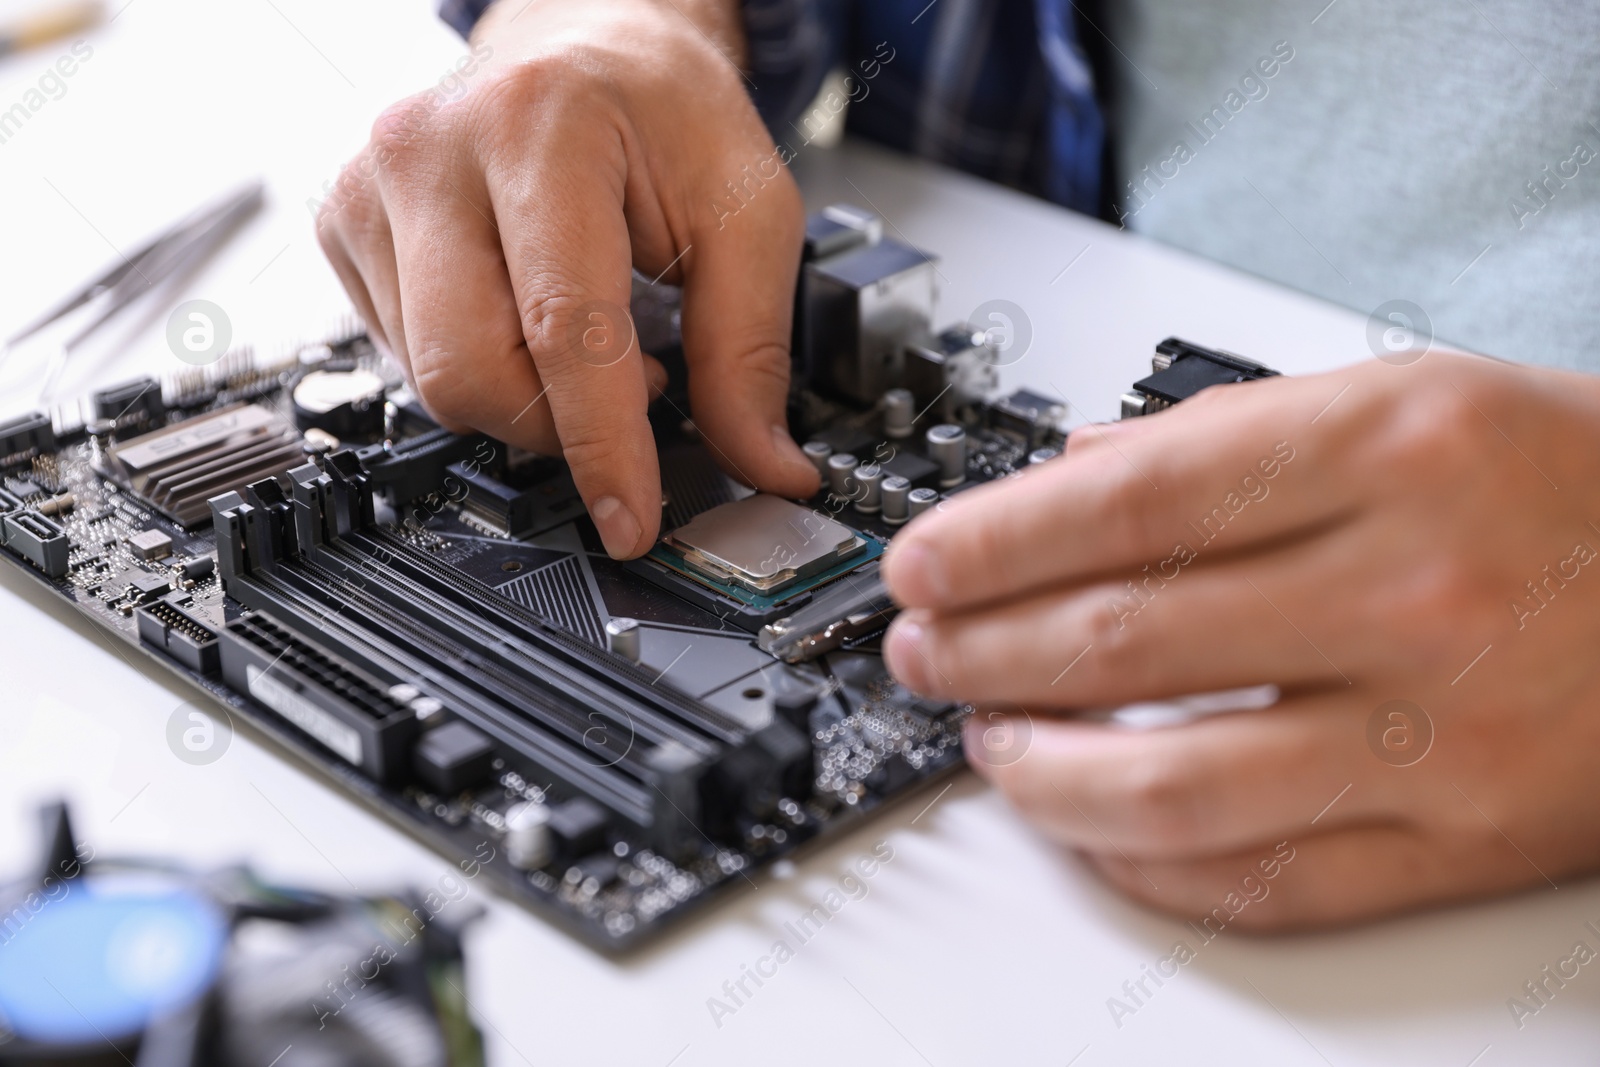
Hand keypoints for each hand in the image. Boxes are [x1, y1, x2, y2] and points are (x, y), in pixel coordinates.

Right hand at [316, 0, 818, 557]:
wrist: (579, 34)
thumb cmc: (659, 108)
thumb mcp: (745, 211)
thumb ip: (751, 348)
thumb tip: (764, 464)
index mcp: (540, 129)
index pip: (562, 328)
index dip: (601, 446)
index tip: (631, 518)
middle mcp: (431, 151)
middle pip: (470, 373)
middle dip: (558, 426)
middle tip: (633, 391)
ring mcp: (370, 188)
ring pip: (431, 380)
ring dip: (523, 398)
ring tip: (582, 338)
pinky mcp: (343, 223)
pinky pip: (402, 357)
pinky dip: (477, 367)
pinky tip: (518, 317)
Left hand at [881, 351, 1599, 927]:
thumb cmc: (1575, 488)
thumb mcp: (1417, 398)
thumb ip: (1233, 430)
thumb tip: (1076, 473)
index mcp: (1389, 453)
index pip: (1124, 504)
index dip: (990, 541)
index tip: (920, 563)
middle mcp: (1411, 591)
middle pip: (1122, 640)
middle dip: (982, 649)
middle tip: (922, 650)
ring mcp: (1436, 734)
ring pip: (1170, 784)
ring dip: (1040, 769)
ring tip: (984, 739)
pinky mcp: (1460, 843)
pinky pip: (1263, 880)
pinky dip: (1144, 863)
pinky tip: (1087, 829)